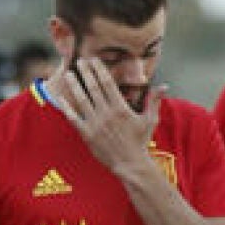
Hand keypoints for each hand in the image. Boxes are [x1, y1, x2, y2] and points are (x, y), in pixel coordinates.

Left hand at [51, 58, 163, 176]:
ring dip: (74, 85)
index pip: (108, 83)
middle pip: (94, 88)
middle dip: (86, 72)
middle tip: (79, 61)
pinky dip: (67, 107)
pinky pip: (74, 118)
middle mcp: (107, 114)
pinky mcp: (87, 134)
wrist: (130, 164)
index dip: (99, 69)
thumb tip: (164, 86)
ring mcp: (96, 124)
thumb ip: (154, 101)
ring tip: (68, 74)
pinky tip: (61, 98)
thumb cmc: (140, 142)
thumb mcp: (150, 120)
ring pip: (82, 100)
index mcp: (121, 108)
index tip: (93, 60)